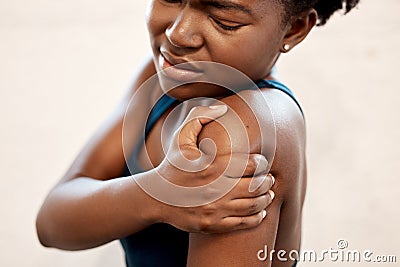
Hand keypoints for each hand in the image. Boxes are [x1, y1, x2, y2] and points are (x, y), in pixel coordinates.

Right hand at [152, 105, 274, 232]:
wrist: (155, 197)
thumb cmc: (173, 165)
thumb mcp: (181, 137)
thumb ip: (199, 116)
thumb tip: (222, 108)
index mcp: (212, 166)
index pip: (251, 164)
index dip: (262, 163)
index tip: (262, 163)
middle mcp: (215, 188)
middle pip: (256, 186)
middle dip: (268, 182)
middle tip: (270, 179)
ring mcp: (214, 208)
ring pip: (253, 205)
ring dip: (266, 199)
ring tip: (268, 193)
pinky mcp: (212, 224)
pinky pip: (243, 223)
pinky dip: (257, 217)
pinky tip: (260, 211)